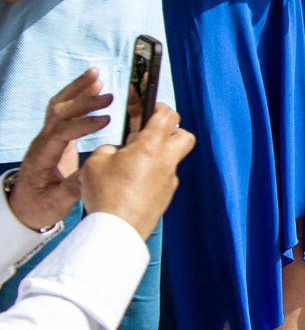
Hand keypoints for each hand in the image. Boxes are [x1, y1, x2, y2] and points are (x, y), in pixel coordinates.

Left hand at [7, 70, 110, 230]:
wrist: (24, 204)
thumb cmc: (39, 205)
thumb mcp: (55, 203)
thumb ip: (72, 189)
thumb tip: (91, 175)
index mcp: (41, 158)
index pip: (60, 133)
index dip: (83, 124)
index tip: (107, 120)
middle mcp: (41, 142)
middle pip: (58, 112)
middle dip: (83, 102)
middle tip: (109, 97)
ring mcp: (46, 136)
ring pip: (58, 105)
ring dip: (77, 89)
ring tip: (96, 75)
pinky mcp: (54, 134)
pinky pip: (62, 108)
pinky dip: (76, 93)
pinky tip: (92, 85)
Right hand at [78, 104, 190, 241]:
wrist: (116, 230)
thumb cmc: (105, 195)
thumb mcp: (96, 161)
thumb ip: (110, 148)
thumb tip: (119, 150)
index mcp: (151, 147)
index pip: (166, 115)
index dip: (157, 104)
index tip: (148, 99)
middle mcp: (166, 162)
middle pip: (183, 135)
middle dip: (170, 128)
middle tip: (148, 130)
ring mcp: (169, 180)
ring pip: (172, 158)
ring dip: (157, 153)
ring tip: (133, 158)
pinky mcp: (166, 196)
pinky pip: (163, 177)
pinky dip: (151, 173)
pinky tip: (131, 180)